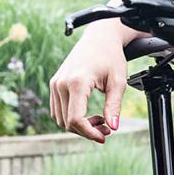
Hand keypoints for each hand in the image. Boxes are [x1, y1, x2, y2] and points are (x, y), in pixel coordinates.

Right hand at [49, 27, 127, 142]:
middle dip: (87, 130)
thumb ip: (114, 106)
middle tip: (107, 128)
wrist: (100, 37)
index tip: (104, 137)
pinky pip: (58, 110)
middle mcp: (61, 83)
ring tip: (99, 120)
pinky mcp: (55, 83)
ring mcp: (55, 83)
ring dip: (79, 126)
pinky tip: (88, 114)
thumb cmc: (110, 56)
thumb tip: (113, 128)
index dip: (89, 133)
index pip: (75, 119)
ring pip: (61, 119)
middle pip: (67, 122)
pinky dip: (71, 117)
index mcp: (77, 82)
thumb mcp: (118, 82)